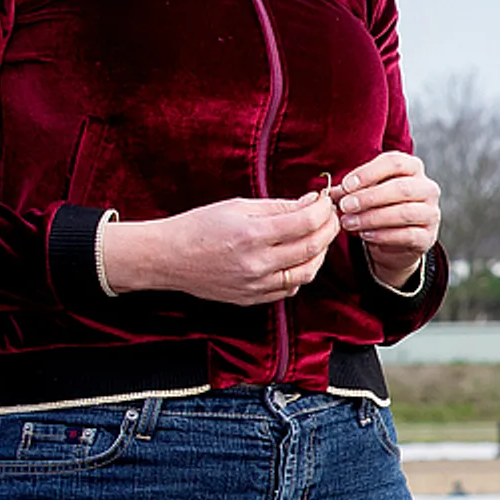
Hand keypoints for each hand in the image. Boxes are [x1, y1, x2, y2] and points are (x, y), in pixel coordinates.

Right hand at [102, 194, 338, 303]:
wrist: (168, 258)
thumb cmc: (199, 227)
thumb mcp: (238, 206)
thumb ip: (278, 207)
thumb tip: (310, 203)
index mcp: (252, 234)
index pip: (306, 223)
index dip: (323, 210)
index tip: (325, 201)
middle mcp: (257, 263)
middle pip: (312, 248)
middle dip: (329, 229)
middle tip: (330, 217)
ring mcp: (256, 285)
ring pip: (306, 273)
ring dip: (320, 254)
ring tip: (318, 237)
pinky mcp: (253, 298)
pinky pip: (289, 289)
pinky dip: (301, 272)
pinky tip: (299, 258)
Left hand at [332, 150, 441, 289]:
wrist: (396, 243)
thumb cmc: (381, 209)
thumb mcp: (366, 195)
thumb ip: (351, 191)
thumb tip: (332, 192)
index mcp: (413, 169)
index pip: (394, 162)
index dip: (369, 172)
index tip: (346, 185)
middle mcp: (427, 188)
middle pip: (400, 187)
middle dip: (369, 197)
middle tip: (345, 206)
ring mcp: (431, 213)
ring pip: (404, 212)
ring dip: (372, 218)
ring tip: (349, 223)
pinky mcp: (428, 237)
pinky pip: (408, 235)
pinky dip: (383, 235)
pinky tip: (365, 234)